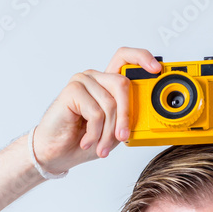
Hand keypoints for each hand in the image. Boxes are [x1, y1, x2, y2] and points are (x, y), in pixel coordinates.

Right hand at [32, 47, 161, 172]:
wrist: (56, 153)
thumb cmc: (84, 140)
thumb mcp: (115, 130)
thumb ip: (129, 117)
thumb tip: (148, 112)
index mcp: (107, 83)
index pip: (126, 58)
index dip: (142, 58)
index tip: (156, 70)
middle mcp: (96, 77)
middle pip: (123, 84)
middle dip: (126, 116)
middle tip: (122, 137)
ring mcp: (83, 81)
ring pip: (110, 104)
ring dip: (108, 133)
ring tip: (101, 147)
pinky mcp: (72, 90)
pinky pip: (96, 112)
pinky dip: (94, 133)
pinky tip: (86, 141)